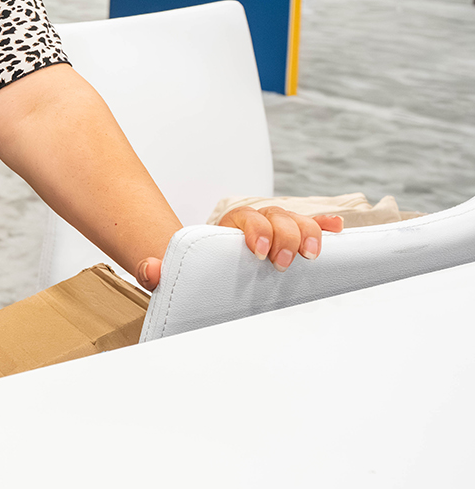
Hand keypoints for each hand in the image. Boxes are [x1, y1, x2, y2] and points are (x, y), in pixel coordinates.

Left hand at [134, 206, 343, 288]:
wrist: (197, 272)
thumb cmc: (187, 272)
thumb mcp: (167, 273)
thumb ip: (154, 271)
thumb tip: (151, 270)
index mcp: (227, 229)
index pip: (244, 218)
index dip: (256, 231)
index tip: (258, 253)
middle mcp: (254, 225)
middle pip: (276, 216)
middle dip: (285, 235)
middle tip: (284, 263)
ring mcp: (275, 233)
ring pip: (296, 221)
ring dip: (309, 233)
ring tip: (313, 254)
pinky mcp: (290, 245)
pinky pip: (310, 229)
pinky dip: (324, 227)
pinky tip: (338, 230)